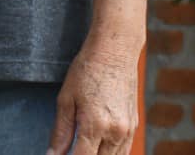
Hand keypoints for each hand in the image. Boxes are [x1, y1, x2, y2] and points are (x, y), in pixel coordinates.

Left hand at [47, 40, 138, 154]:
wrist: (115, 51)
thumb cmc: (88, 70)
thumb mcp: (66, 99)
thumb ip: (60, 133)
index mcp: (95, 125)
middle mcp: (115, 132)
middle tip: (71, 151)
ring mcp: (127, 130)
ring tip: (84, 150)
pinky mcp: (134, 126)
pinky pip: (124, 152)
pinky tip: (99, 151)